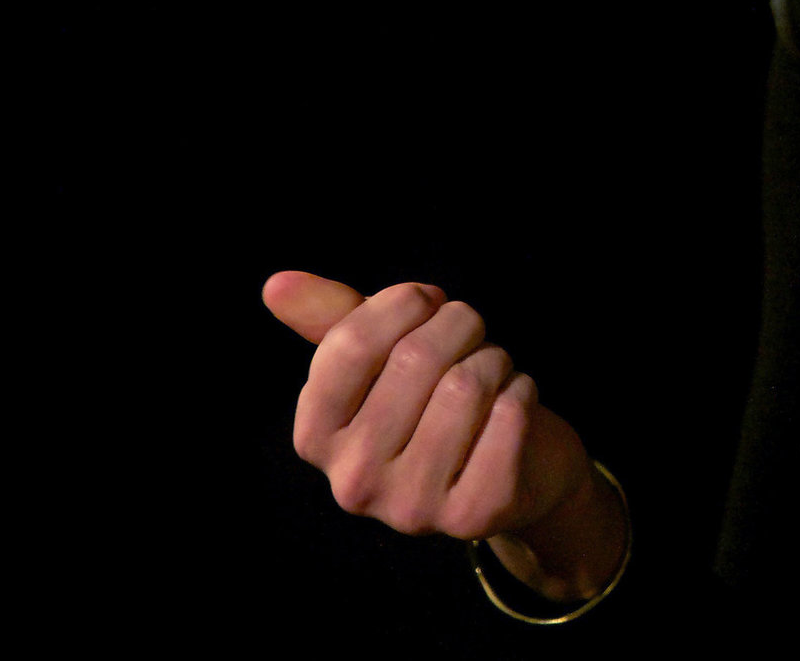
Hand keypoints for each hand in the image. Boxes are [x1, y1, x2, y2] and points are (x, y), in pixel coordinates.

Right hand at [263, 271, 624, 599]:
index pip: (349, 345)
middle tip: (471, 332)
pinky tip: (514, 401)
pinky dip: (523, 390)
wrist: (517, 468)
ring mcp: (410, 506)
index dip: (401, 304)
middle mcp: (352, 482)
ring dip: (494, 358)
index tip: (427, 300)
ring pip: (467, 383)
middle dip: (458, 324)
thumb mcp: (382, 357)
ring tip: (492, 370)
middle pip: (415, 358)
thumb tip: (276, 283)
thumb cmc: (438, 399)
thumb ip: (331, 319)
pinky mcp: (472, 516)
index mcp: (316, 437)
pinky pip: (509, 416)